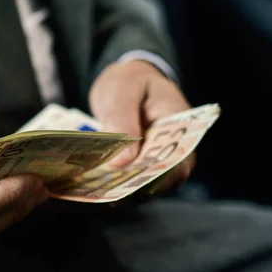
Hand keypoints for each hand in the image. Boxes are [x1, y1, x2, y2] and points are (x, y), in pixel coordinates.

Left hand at [89, 60, 195, 193]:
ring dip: (117, 189)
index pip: (178, 164)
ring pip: (141, 186)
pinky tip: (89, 184)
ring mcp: (157, 161)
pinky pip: (127, 182)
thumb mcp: (123, 92)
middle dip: (130, 188)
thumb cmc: (129, 81)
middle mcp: (175, 151)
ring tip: (91, 189)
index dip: (155, 178)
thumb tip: (122, 162)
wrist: (127, 82)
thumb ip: (124, 122)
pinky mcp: (138, 167)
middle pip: (159, 180)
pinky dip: (110, 183)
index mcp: (182, 128)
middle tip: (100, 190)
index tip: (128, 185)